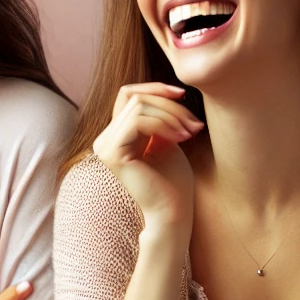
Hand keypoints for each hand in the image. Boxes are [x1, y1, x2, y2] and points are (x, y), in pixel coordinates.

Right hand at [93, 83, 200, 237]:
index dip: (155, 88)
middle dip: (171, 106)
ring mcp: (104, 146)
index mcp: (115, 135)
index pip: (128, 95)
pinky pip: (138, 122)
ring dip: (172, 116)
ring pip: (139, 107)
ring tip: (192, 132)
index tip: (183, 95)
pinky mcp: (112, 153)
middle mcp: (104, 140)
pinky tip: (182, 138)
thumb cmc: (173, 179)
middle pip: (136, 98)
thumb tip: (162, 89)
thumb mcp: (166, 138)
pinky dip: (164, 125)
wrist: (172, 211)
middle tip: (195, 125)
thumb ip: (157, 115)